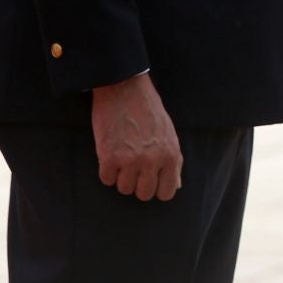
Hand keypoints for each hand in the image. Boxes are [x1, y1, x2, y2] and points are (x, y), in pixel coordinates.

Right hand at [92, 72, 182, 201]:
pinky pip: (106, 179)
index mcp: (170, 155)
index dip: (156, 188)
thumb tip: (175, 186)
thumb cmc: (148, 110)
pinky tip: (110, 154)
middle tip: (132, 167)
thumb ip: (173, 161)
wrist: (124, 88)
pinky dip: (106, 171)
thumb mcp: (168, 133)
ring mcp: (130, 160)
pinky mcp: (109, 156)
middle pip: (143, 194)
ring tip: (121, 158)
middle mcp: (152, 160)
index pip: (166, 192)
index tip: (149, 179)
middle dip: (137, 184)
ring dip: (121, 177)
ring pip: (124, 189)